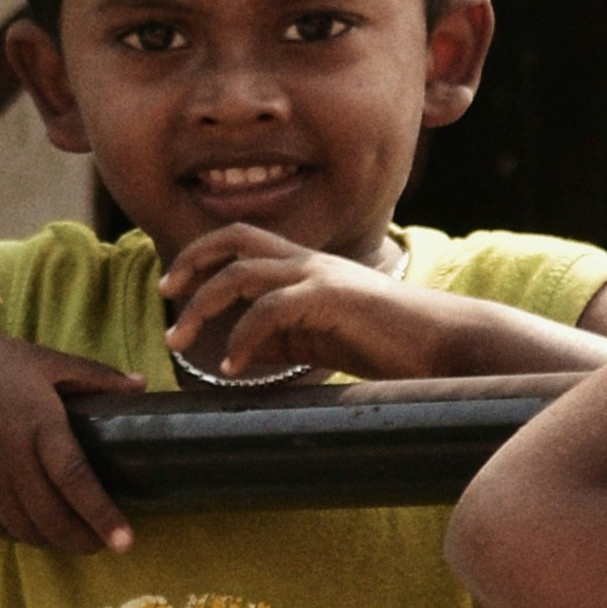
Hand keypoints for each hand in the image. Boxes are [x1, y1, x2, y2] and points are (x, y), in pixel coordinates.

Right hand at [0, 322, 151, 551]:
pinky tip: (37, 529)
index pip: (77, 481)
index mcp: (36, 424)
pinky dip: (23, 535)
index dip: (103, 516)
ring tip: (75, 537)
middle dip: (84, 539)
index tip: (126, 541)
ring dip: (55, 541)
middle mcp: (9, 460)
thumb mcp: (40, 360)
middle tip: (105, 542)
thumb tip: (141, 386)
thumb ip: (92, 376)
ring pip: (27, 531)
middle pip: (54, 519)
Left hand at [159, 225, 457, 377]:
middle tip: (165, 297)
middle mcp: (309, 261)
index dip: (201, 256)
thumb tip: (239, 350)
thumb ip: (282, 336)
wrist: (442, 343)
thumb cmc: (389, 343)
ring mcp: (319, 276)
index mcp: (306, 265)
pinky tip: (235, 368)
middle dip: (190, 263)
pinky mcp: (330, 299)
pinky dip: (242, 338)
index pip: (242, 241)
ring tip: (180, 342)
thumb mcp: (322, 338)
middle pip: (234, 239)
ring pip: (241, 274)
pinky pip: (268, 311)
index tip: (173, 288)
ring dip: (202, 307)